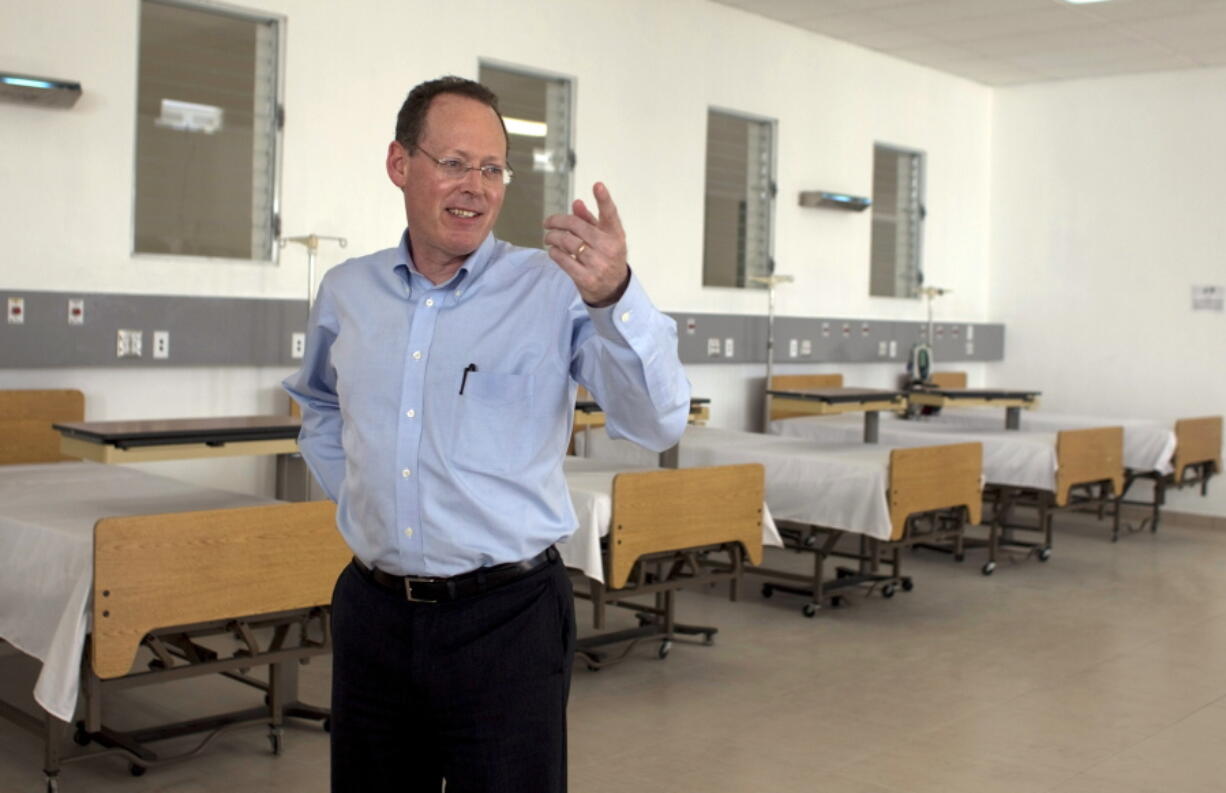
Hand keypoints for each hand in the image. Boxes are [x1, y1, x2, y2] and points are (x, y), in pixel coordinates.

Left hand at [544, 182, 629, 306]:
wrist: (613, 289)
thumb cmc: (606, 256)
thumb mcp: (604, 238)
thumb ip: (590, 220)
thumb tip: (576, 203)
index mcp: (615, 235)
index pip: (610, 214)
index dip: (604, 199)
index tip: (597, 185)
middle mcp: (609, 248)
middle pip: (576, 226)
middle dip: (557, 222)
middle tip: (547, 223)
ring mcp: (598, 264)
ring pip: (567, 242)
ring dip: (553, 237)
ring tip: (548, 237)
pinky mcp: (587, 278)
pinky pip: (563, 259)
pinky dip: (554, 252)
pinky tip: (553, 250)